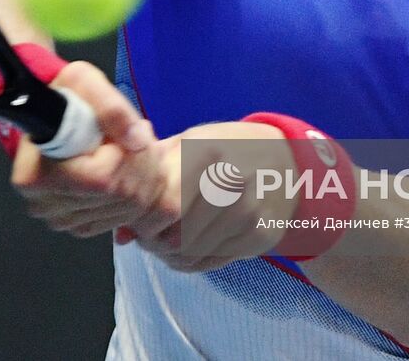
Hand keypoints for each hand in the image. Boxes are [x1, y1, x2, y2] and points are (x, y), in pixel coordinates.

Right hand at [11, 60, 162, 237]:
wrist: (58, 114)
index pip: (101, 178)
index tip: (123, 133)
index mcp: (35, 174)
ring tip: (131, 147)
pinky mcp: (79, 225)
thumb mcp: (84, 82)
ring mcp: (61, 219)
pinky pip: (124, 217)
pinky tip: (127, 168)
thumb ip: (111, 107)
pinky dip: (137, 191)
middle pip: (119, 195)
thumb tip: (135, 140)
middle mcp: (44, 204)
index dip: (123, 154)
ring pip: (128, 208)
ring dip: (143, 174)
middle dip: (140, 162)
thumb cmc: (66, 97)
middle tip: (137, 135)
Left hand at [121, 121, 297, 272]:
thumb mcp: (187, 145)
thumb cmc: (225, 148)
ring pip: (191, 255)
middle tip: (147, 235)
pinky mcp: (260, 236)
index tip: (137, 219)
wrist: (287, 159)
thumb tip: (120, 234)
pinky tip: (188, 244)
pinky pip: (210, 263)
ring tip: (164, 240)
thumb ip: (149, 181)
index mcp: (206, 153)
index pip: (163, 206)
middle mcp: (232, 184)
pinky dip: (190, 260)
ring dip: (168, 254)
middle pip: (176, 237)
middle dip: (152, 241)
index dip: (143, 221)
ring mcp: (250, 213)